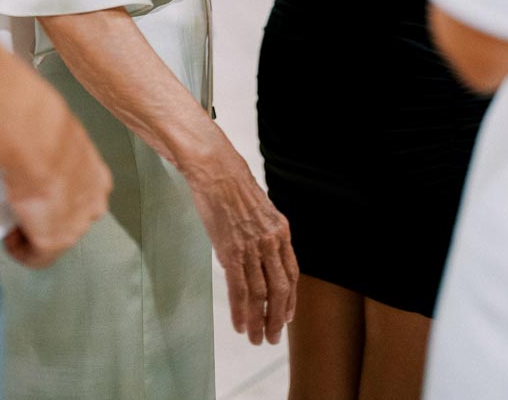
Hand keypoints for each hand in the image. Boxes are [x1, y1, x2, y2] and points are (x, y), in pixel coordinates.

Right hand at [2, 89, 111, 268]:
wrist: (37, 140)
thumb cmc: (43, 126)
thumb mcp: (56, 132)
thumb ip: (52, 143)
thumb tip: (35, 134)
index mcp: (97, 176)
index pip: (82, 194)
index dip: (59, 195)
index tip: (38, 189)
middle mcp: (93, 203)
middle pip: (70, 218)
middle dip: (48, 215)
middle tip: (25, 206)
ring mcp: (75, 226)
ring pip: (54, 237)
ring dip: (34, 232)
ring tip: (15, 221)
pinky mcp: (52, 241)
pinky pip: (36, 257)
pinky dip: (21, 250)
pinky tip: (10, 237)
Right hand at [186, 135, 297, 344]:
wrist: (216, 169)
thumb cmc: (233, 185)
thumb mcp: (260, 208)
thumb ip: (265, 233)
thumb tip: (261, 256)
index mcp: (281, 230)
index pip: (292, 274)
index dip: (291, 299)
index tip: (287, 317)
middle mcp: (271, 241)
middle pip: (280, 289)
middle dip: (277, 318)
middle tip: (273, 338)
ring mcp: (252, 247)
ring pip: (260, 294)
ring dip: (259, 321)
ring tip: (256, 339)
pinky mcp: (231, 250)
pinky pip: (239, 289)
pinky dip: (241, 311)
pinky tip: (240, 325)